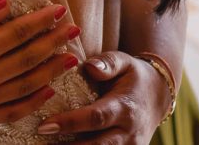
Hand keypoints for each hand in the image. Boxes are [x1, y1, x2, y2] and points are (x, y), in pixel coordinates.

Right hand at [0, 0, 79, 124]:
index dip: (40, 21)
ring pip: (26, 85)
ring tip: (69, 57)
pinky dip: (33, 101)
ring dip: (51, 70)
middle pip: (27, 58)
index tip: (58, 10)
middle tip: (72, 29)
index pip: (17, 34)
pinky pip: (12, 111)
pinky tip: (47, 89)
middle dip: (53, 42)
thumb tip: (7, 3)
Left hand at [35, 51, 172, 143]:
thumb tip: (90, 66)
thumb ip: (107, 62)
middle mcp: (129, 133)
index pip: (96, 118)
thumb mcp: (123, 61)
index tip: (44, 125)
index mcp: (125, 108)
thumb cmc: (132, 76)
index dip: (70, 123)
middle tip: (40, 142)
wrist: (157, 96)